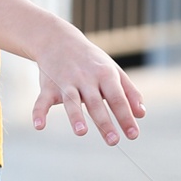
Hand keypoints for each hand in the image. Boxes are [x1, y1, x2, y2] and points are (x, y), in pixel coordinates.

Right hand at [31, 21, 144, 145]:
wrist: (57, 39)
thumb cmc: (91, 60)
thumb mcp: (113, 70)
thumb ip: (128, 92)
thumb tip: (141, 114)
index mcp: (105, 74)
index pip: (117, 98)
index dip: (126, 117)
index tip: (133, 135)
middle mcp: (85, 78)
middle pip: (96, 103)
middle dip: (104, 122)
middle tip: (113, 141)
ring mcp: (65, 82)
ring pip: (71, 101)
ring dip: (75, 116)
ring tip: (81, 132)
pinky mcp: (48, 87)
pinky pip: (42, 101)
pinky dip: (39, 113)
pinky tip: (39, 126)